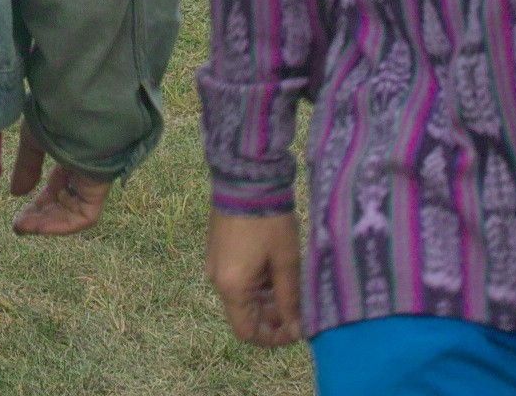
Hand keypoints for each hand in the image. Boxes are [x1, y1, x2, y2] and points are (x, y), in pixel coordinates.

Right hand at [7, 118, 110, 235]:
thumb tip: (16, 194)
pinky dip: (63, 225)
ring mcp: (94, 178)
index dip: (38, 202)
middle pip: (64, 200)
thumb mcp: (33, 140)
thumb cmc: (54, 115)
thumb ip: (26, 167)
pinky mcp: (100, 188)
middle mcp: (84, 168)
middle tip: (19, 225)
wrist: (78, 105)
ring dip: (48, 223)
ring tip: (24, 227)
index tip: (19, 214)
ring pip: (74, 210)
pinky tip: (40, 227)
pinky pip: (85, 216)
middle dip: (41, 215)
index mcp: (71, 153)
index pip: (57, 186)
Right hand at [207, 209, 302, 346]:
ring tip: (292, 281)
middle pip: (245, 313)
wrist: (246, 178)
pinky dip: (258, 280)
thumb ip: (290, 299)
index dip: (272, 337)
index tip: (296, 329)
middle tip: (300, 303)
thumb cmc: (268, 222)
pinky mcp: (219, 249)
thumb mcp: (285, 262)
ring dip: (267, 296)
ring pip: (244, 294)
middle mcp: (218, 279)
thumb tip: (296, 329)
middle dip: (273, 314)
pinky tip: (277, 266)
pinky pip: (239, 276)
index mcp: (232, 287)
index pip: (247, 331)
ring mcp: (216, 263)